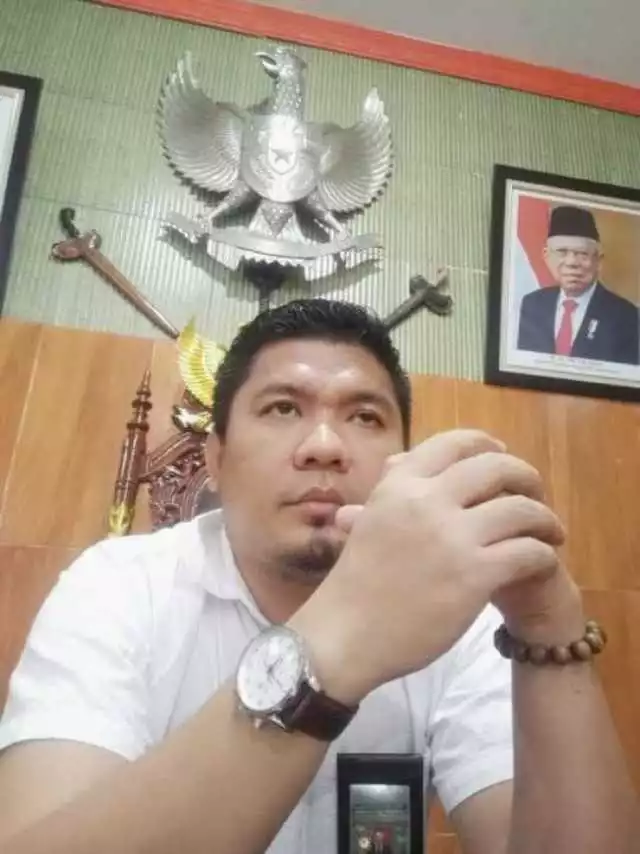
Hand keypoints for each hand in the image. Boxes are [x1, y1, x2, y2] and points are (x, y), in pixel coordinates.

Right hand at [290, 430, 564, 703]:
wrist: (345, 635)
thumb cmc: (355, 584)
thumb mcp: (369, 520)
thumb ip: (393, 490)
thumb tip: (401, 461)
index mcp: (400, 484)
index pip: (455, 443)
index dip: (487, 444)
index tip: (503, 456)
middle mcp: (427, 500)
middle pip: (497, 468)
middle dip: (525, 477)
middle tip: (535, 496)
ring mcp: (452, 537)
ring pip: (522, 510)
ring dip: (544, 519)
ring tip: (551, 533)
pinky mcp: (474, 574)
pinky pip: (529, 552)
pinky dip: (543, 555)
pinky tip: (540, 562)